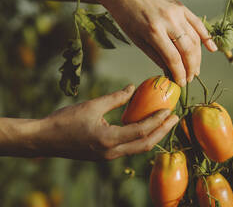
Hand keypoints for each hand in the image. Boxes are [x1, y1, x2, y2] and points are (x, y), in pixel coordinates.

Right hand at [31, 85, 178, 160]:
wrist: (44, 139)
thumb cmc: (65, 121)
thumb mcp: (92, 105)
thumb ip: (116, 98)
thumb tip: (133, 88)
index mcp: (109, 139)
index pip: (141, 131)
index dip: (157, 120)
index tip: (169, 110)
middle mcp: (111, 152)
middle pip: (145, 144)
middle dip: (163, 131)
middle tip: (175, 119)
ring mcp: (108, 156)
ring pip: (138, 149)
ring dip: (154, 136)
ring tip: (164, 123)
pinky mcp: (105, 156)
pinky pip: (129, 148)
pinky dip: (141, 138)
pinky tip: (145, 127)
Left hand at [100, 0, 217, 85]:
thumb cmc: (127, 18)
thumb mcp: (138, 41)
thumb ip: (157, 57)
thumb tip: (171, 73)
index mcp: (154, 31)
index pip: (173, 58)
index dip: (180, 74)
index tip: (181, 83)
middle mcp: (168, 21)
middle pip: (187, 50)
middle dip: (191, 68)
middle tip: (190, 79)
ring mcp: (177, 12)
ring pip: (195, 39)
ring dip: (197, 57)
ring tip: (195, 69)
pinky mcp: (181, 6)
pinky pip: (198, 23)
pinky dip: (206, 37)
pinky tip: (212, 49)